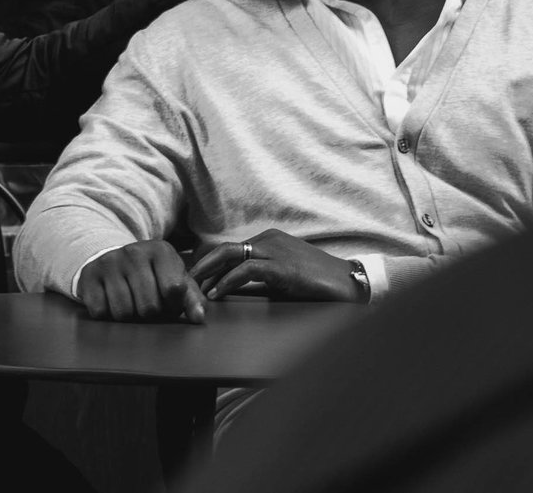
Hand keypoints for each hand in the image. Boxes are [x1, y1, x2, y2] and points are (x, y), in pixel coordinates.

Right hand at [76, 240, 206, 323]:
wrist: (113, 260)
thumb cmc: (151, 275)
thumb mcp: (174, 279)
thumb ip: (191, 298)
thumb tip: (199, 318)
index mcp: (161, 250)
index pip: (174, 290)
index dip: (173, 305)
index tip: (168, 301)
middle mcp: (134, 252)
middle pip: (149, 307)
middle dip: (150, 314)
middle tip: (147, 304)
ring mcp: (109, 262)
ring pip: (124, 313)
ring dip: (129, 317)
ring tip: (130, 303)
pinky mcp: (89, 276)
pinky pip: (101, 312)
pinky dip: (107, 314)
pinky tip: (111, 301)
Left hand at [187, 229, 361, 302]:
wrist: (348, 283)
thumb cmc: (318, 282)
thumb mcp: (285, 275)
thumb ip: (263, 276)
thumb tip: (237, 287)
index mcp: (269, 239)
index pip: (231, 249)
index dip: (210, 264)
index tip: (195, 279)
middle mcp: (269, 240)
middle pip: (224, 249)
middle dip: (201, 266)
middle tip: (184, 283)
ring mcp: (275, 251)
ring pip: (230, 256)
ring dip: (208, 274)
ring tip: (193, 290)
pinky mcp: (281, 267)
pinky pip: (246, 270)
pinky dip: (227, 282)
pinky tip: (217, 293)